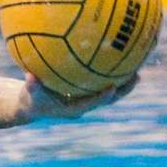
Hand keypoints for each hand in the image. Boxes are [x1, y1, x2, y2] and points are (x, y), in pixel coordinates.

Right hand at [16, 73, 137, 123]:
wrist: (32, 107)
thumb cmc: (30, 101)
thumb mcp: (28, 96)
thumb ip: (32, 87)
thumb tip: (30, 76)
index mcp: (73, 109)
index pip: (91, 104)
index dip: (102, 98)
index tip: (112, 89)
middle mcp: (83, 105)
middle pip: (108, 99)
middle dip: (123, 90)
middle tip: (137, 77)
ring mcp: (86, 99)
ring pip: (109, 91)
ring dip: (123, 82)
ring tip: (137, 69)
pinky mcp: (85, 92)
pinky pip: (100, 82)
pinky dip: (109, 72)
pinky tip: (117, 56)